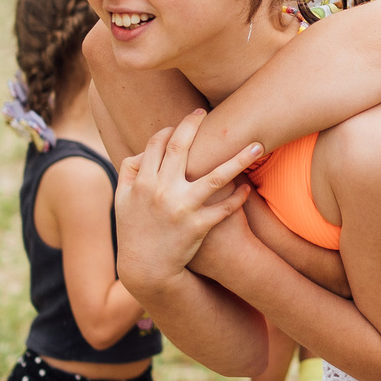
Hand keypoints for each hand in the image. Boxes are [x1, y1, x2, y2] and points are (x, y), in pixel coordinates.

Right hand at [115, 112, 259, 293]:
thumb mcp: (122, 201)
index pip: (157, 144)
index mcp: (143, 182)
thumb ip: (128, 172)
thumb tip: (140, 151)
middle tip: (206, 110)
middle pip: (181, 148)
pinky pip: (224, 208)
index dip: (170, 129)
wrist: (146, 269)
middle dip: (194, 125)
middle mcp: (162, 191)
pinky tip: (248, 188)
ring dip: (239, 159)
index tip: (183, 122)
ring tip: (258, 145)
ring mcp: (182, 208)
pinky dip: (238, 197)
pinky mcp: (198, 226)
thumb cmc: (134, 231)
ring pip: (215, 177)